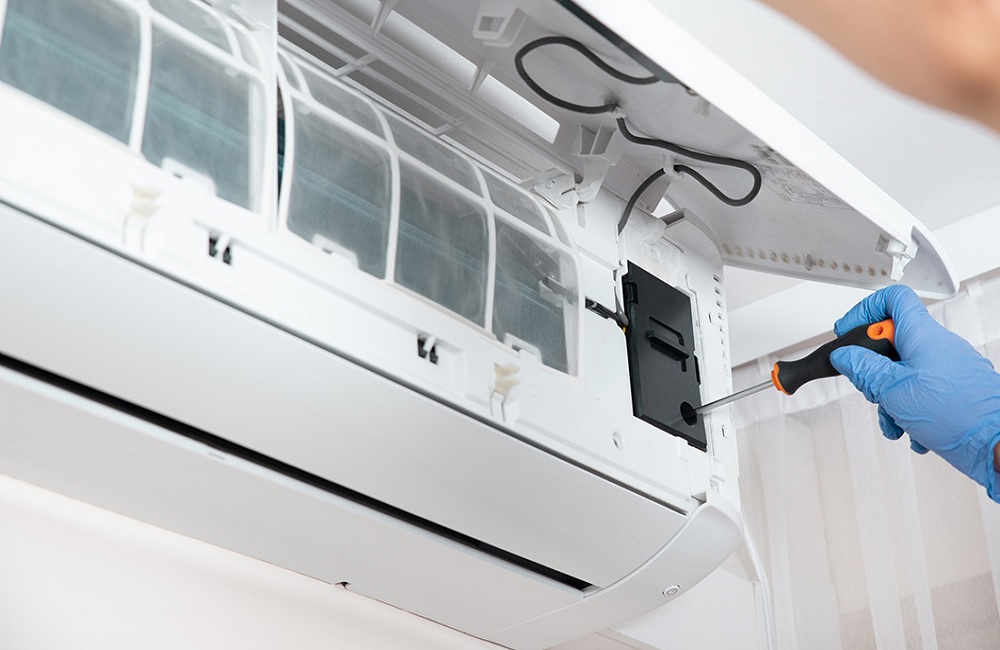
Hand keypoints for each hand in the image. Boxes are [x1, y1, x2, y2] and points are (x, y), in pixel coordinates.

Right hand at [829, 285, 999, 499]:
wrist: (998, 444)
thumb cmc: (958, 413)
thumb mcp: (893, 389)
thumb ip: (863, 369)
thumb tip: (845, 356)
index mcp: (922, 335)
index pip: (893, 299)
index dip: (865, 311)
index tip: (849, 331)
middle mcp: (938, 346)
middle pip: (892, 344)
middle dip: (874, 372)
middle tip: (871, 388)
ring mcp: (948, 369)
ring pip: (905, 374)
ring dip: (891, 400)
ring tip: (895, 421)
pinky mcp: (955, 391)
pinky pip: (922, 394)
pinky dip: (911, 412)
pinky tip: (914, 432)